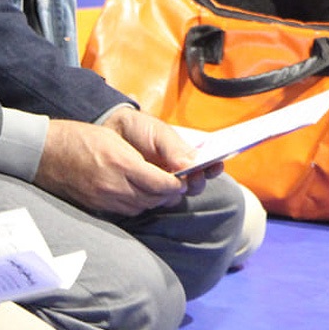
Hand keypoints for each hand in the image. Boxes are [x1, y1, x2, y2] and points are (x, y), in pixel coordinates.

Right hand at [33, 115, 190, 215]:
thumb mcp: (112, 138)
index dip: (176, 184)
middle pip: (154, 199)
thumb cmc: (77, 138)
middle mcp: (114, 186)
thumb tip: (163, 173)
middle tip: (174, 185)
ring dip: (152, 200)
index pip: (161, 183)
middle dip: (167, 193)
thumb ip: (138, 157)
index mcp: (121, 163)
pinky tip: (135, 194)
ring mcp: (104, 199)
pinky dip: (136, 204)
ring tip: (156, 189)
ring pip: (141, 207)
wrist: (43, 152)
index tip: (182, 180)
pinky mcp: (96, 207)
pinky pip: (125, 211)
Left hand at [109, 106, 223, 195]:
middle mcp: (180, 172)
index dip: (214, 167)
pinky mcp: (147, 192)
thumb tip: (193, 165)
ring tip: (174, 181)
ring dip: (177, 191)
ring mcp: (164, 183)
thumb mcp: (159, 133)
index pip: (208, 166)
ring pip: (177, 196)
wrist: (112, 132)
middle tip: (193, 176)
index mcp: (188, 156)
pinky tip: (153, 188)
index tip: (216, 164)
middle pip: (195, 186)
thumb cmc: (140, 129)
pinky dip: (158, 197)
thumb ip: (175, 148)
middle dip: (197, 182)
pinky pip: (157, 200)